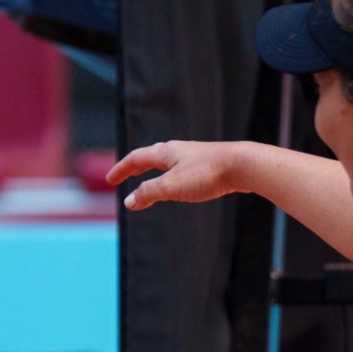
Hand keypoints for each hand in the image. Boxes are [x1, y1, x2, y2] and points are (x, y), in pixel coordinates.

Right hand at [107, 141, 249, 210]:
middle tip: (125, 177)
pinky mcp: (207, 166)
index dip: (121, 170)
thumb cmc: (207, 174)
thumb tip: (129, 200)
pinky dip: (171, 178)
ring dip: (154, 174)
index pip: (136, 159)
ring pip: (167, 164)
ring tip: (149, 183)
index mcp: (165, 153)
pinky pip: (182, 171)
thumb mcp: (172, 186)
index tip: (110, 180)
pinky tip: (179, 186)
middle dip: (135, 169)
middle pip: (150, 158)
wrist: (242, 165)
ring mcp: (193, 157)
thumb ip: (149, 193)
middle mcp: (178, 151)